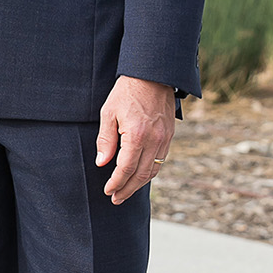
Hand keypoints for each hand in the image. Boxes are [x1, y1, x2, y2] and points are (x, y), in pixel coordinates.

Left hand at [95, 77, 174, 204]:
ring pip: (153, 170)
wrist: (153, 74)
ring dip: (139, 184)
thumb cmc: (126, 91)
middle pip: (141, 175)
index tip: (108, 191)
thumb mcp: (109, 112)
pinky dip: (150, 172)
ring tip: (126, 191)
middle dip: (127, 189)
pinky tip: (140, 175)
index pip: (125, 168)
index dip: (116, 183)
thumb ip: (106, 140)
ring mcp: (164, 138)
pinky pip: (161, 160)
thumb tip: (102, 163)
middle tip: (116, 199)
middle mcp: (153, 140)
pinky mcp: (170, 135)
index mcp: (136, 135)